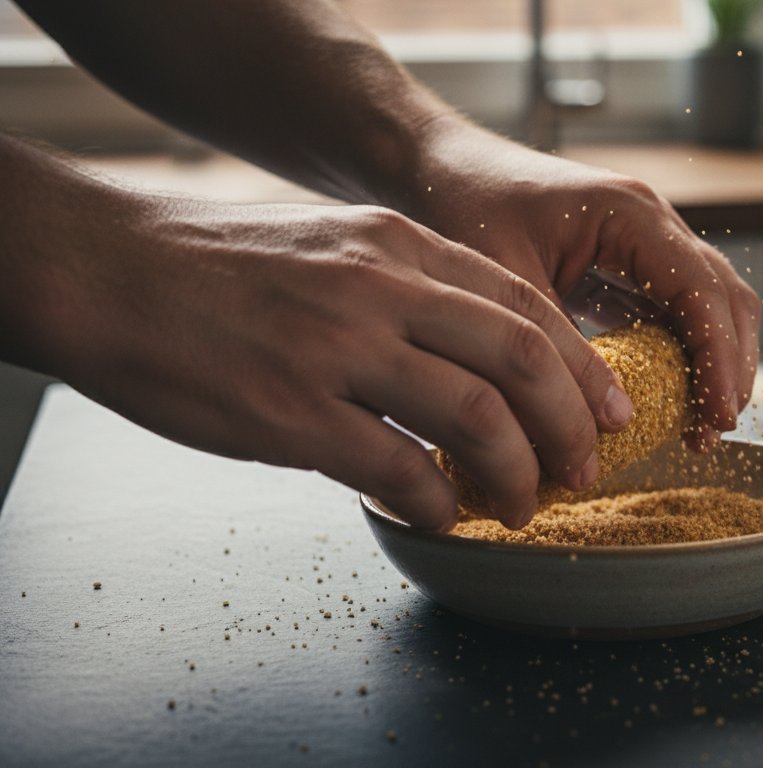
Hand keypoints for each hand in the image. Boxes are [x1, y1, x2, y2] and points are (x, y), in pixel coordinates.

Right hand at [17, 179, 629, 529]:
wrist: (110, 271)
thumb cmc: (223, 268)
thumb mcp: (336, 245)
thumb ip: (410, 291)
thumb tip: (476, 363)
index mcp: (400, 245)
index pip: (526, 309)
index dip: (585, 369)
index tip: (612, 413)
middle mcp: (382, 288)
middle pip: (523, 361)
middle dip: (572, 427)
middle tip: (583, 472)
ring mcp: (337, 348)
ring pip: (476, 418)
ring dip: (515, 474)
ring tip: (519, 507)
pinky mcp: (291, 412)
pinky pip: (398, 469)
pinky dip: (438, 502)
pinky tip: (442, 515)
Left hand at [401, 122, 760, 447]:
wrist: (436, 164)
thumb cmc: (463, 202)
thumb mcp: (503, 279)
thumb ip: (553, 346)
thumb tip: (597, 423)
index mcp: (629, 213)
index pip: (702, 291)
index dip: (719, 359)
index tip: (716, 417)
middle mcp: (651, 222)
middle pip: (724, 297)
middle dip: (730, 367)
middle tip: (713, 434)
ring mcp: (645, 241)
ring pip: (709, 305)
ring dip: (713, 364)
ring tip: (699, 428)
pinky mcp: (628, 263)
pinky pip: (674, 310)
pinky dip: (683, 355)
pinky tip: (669, 400)